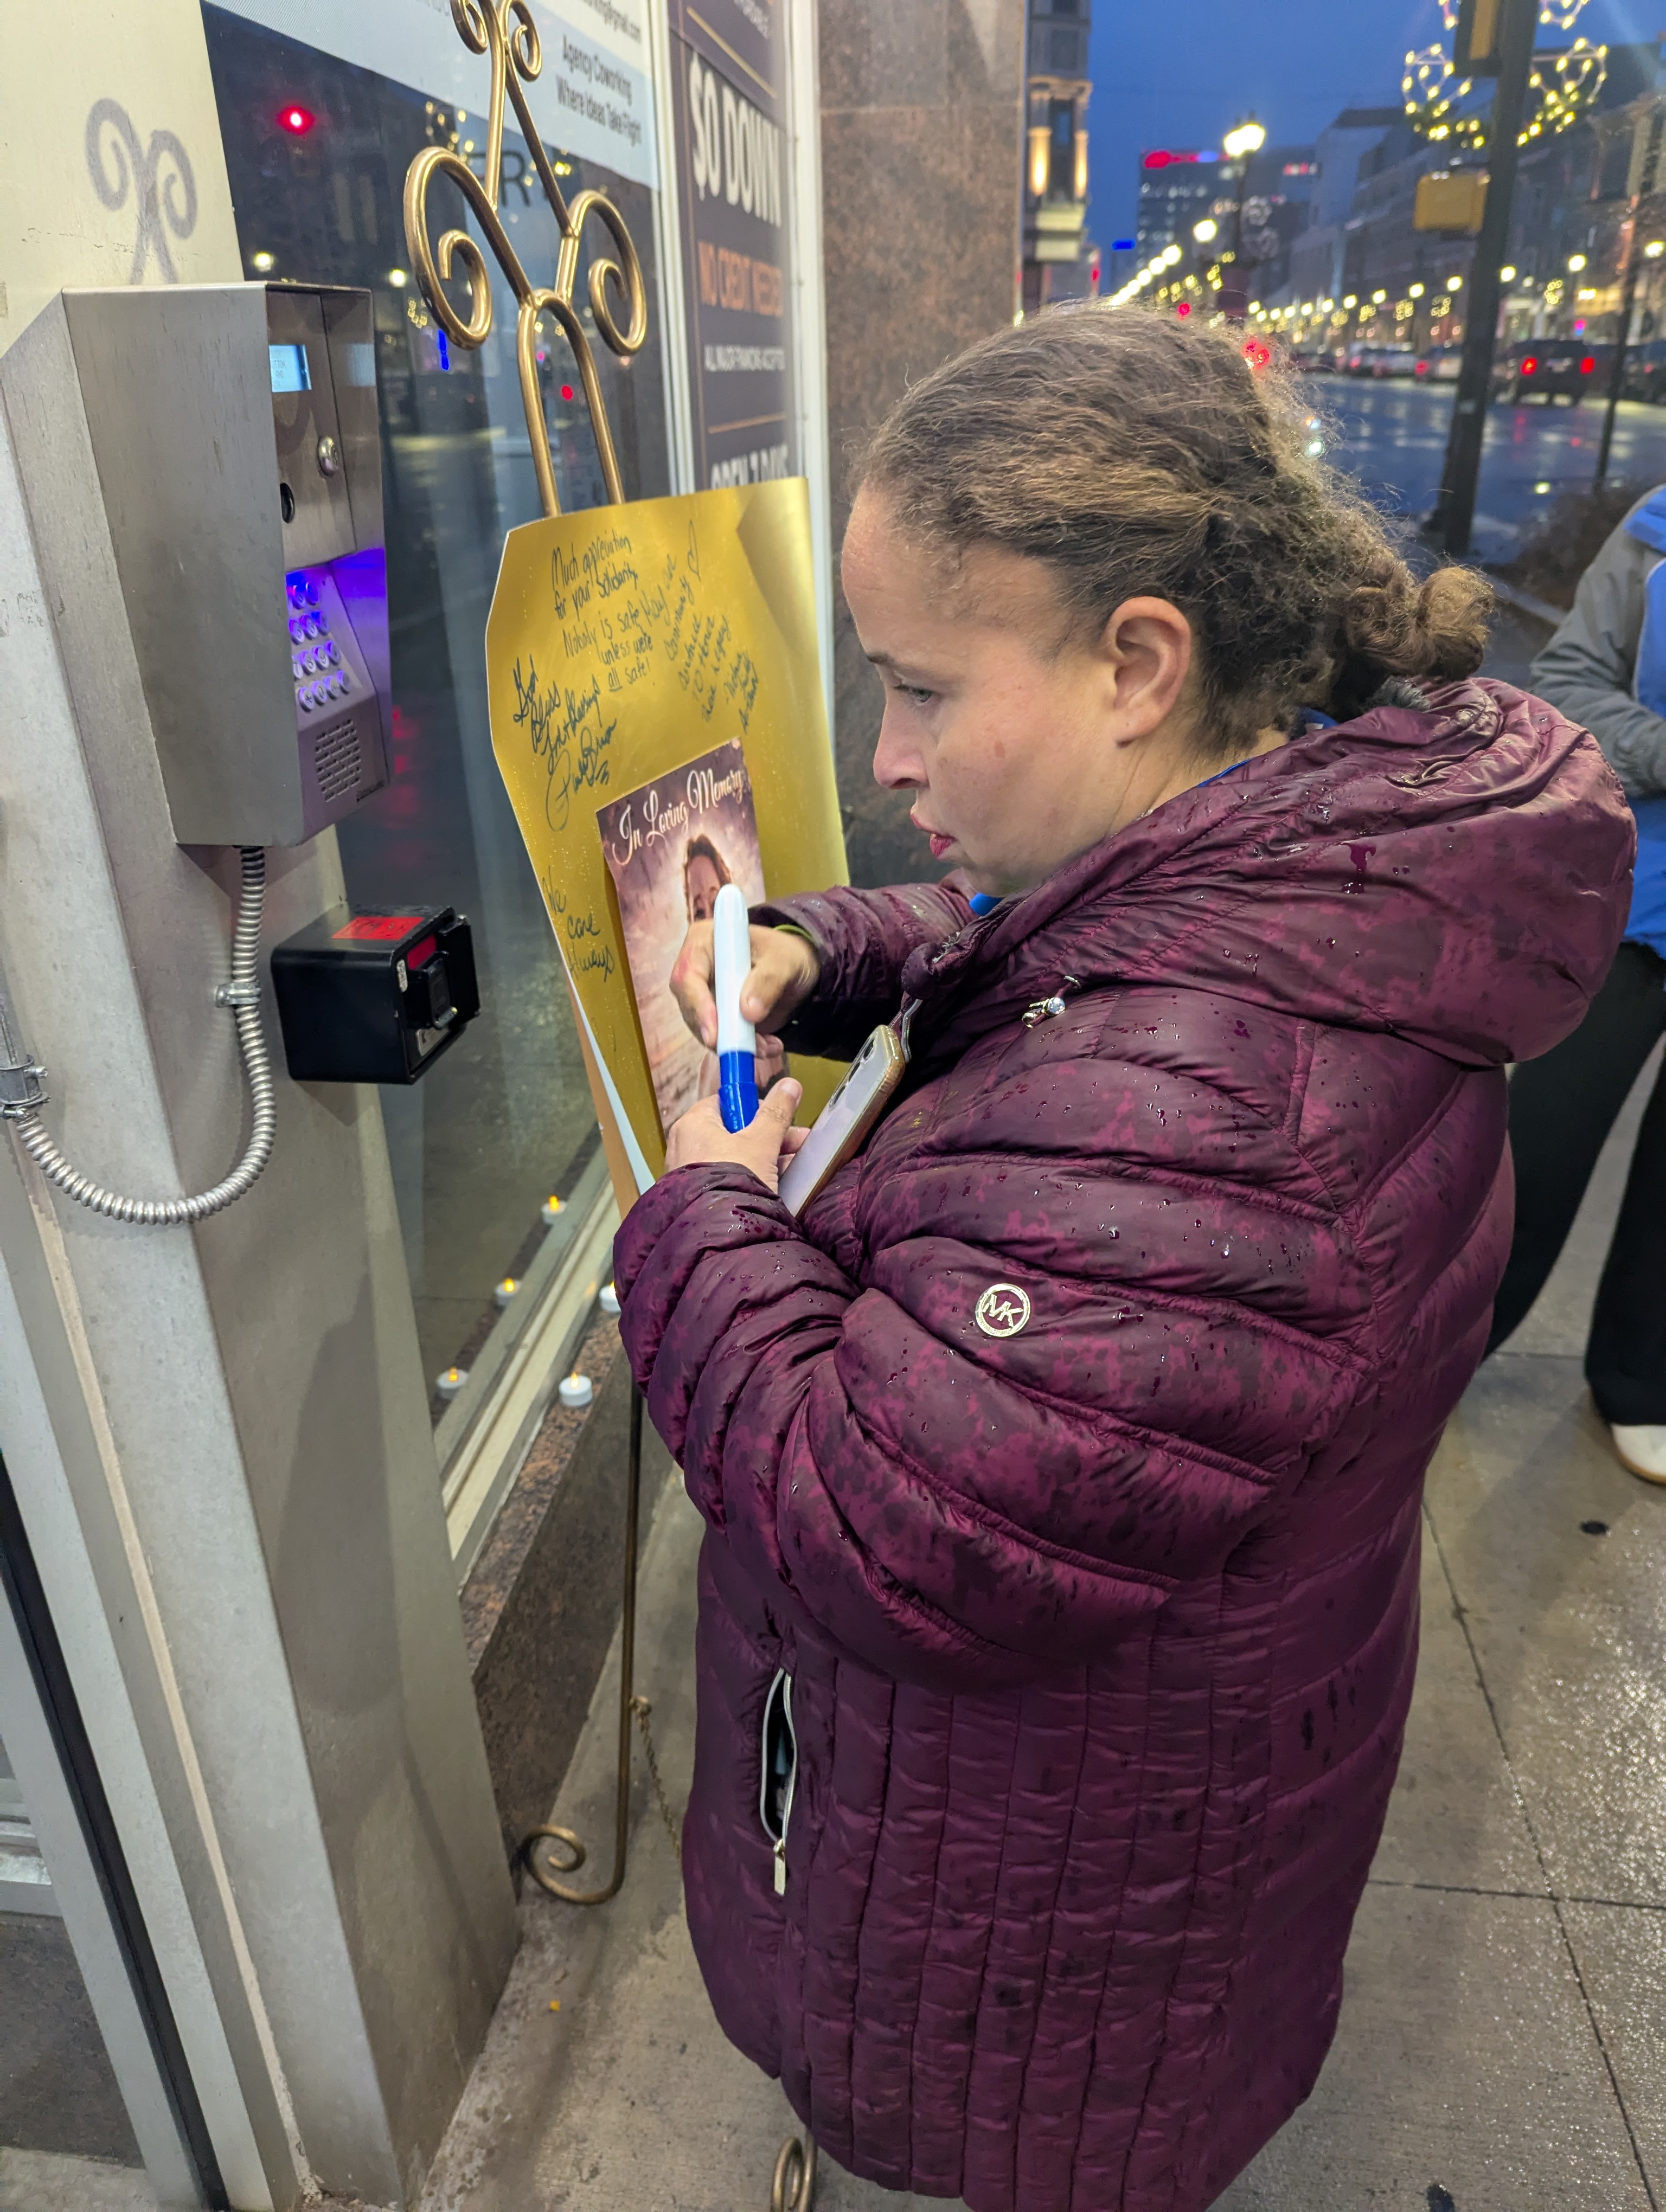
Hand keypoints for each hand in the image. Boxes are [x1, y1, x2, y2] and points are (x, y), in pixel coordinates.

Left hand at [664, 1079, 809, 1193]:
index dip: (754, 1108)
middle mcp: (686, 1145)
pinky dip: (749, 1178)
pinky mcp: (699, 1196)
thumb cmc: (732, 1180)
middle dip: (770, 1135)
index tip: (777, 1118)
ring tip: (794, 1166)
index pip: (725, 1102)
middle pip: (733, 1130)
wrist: (716, 1234)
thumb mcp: (762, 1142)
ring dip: (765, 1157)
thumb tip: (790, 1085)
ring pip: (733, 1156)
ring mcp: (690, 1173)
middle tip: (798, 1142)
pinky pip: (727, 1178)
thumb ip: (776, 1113)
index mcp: (694, 1123)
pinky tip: (776, 1185)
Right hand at [670, 922, 819, 1050]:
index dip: (698, 1006)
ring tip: (767, 1047)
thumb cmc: (786, 955)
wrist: (794, 970)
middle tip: (747, 1050)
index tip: (714, 1035)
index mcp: (704, 942)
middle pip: (691, 1007)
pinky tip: (765, 1047)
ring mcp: (703, 994)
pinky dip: (740, 1047)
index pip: (688, 976)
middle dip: (719, 1033)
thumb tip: (747, 1011)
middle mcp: (696, 968)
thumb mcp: (784, 962)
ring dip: (732, 1044)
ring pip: (703, 1027)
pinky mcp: (714, 1015)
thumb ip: (768, 981)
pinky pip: (718, 1037)